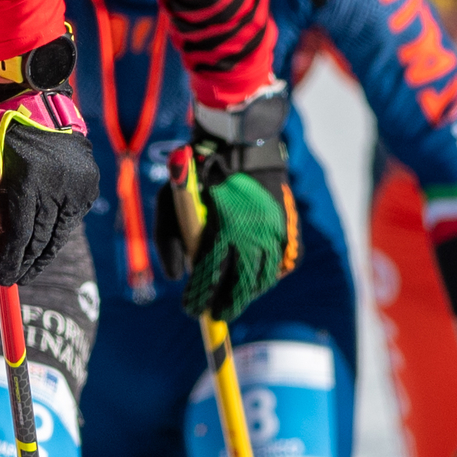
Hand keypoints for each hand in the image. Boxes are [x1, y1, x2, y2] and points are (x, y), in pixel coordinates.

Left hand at [0, 84, 99, 288]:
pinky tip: (44, 242)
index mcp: (26, 179)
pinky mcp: (89, 186)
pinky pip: (70, 220)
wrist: (37, 99)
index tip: (0, 280)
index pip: (19, 236)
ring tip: (29, 268)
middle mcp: (57, 185)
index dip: (10, 263)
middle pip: (40, 240)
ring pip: (58, 234)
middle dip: (25, 264)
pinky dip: (56, 233)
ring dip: (43, 254)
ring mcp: (77, 186)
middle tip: (14, 279)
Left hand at [180, 92, 298, 320]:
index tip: (192, 309)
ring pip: (263, 282)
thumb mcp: (171, 199)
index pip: (208, 279)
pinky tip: (255, 277)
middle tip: (215, 313)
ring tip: (233, 297)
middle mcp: (253, 236)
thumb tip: (175, 277)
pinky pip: (281, 267)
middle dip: (226, 306)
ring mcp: (275, 235)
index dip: (199, 300)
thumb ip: (168, 239)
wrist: (242, 144)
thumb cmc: (199, 173)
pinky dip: (269, 276)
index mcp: (222, 230)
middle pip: (240, 289)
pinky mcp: (289, 231)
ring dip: (247, 294)